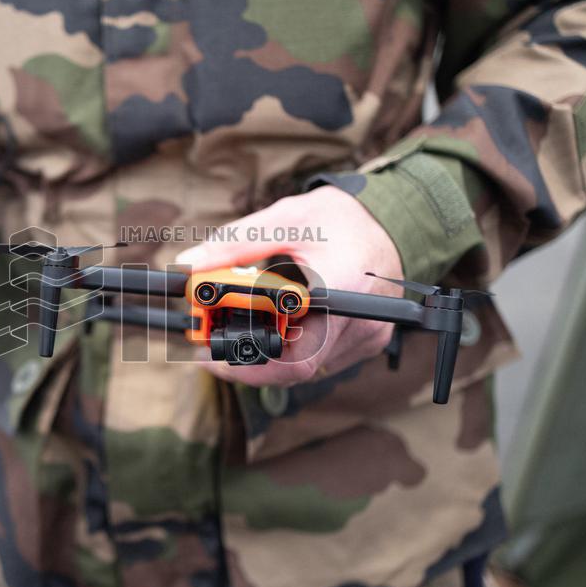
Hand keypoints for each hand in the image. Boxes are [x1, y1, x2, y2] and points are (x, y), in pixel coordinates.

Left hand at [175, 186, 403, 386]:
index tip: (206, 348)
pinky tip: (268, 332)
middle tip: (207, 352)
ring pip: (305, 369)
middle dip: (246, 364)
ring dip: (264, 359)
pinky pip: (320, 361)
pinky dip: (288, 352)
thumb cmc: (341, 218)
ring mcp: (366, 337)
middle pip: (294, 366)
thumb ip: (236, 243)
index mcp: (342, 285)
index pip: (291, 342)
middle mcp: (361, 320)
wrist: (395, 223)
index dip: (245, 353)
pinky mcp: (366, 344)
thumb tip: (190, 264)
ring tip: (230, 336)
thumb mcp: (286, 218)